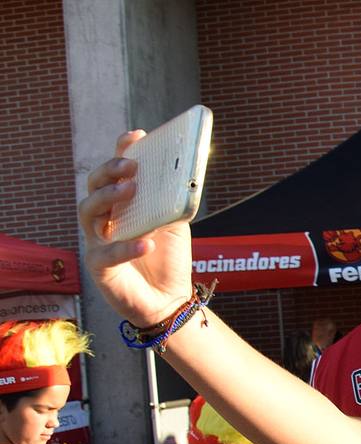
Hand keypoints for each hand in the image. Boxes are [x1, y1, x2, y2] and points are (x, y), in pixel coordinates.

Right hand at [78, 131, 194, 327]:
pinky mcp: (99, 267)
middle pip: (94, 187)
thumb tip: (181, 174)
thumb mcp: (174, 224)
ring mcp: (97, 241)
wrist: (169, 299)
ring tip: (130, 190)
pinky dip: (127, 246)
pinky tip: (147, 242)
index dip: (120, 152)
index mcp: (121, 205)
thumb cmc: (166, 259)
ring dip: (108, 198)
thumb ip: (171, 201)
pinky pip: (107, 253)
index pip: (114, 173)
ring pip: (88, 212)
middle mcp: (104, 219)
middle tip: (131, 166)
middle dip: (110, 172)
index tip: (135, 136)